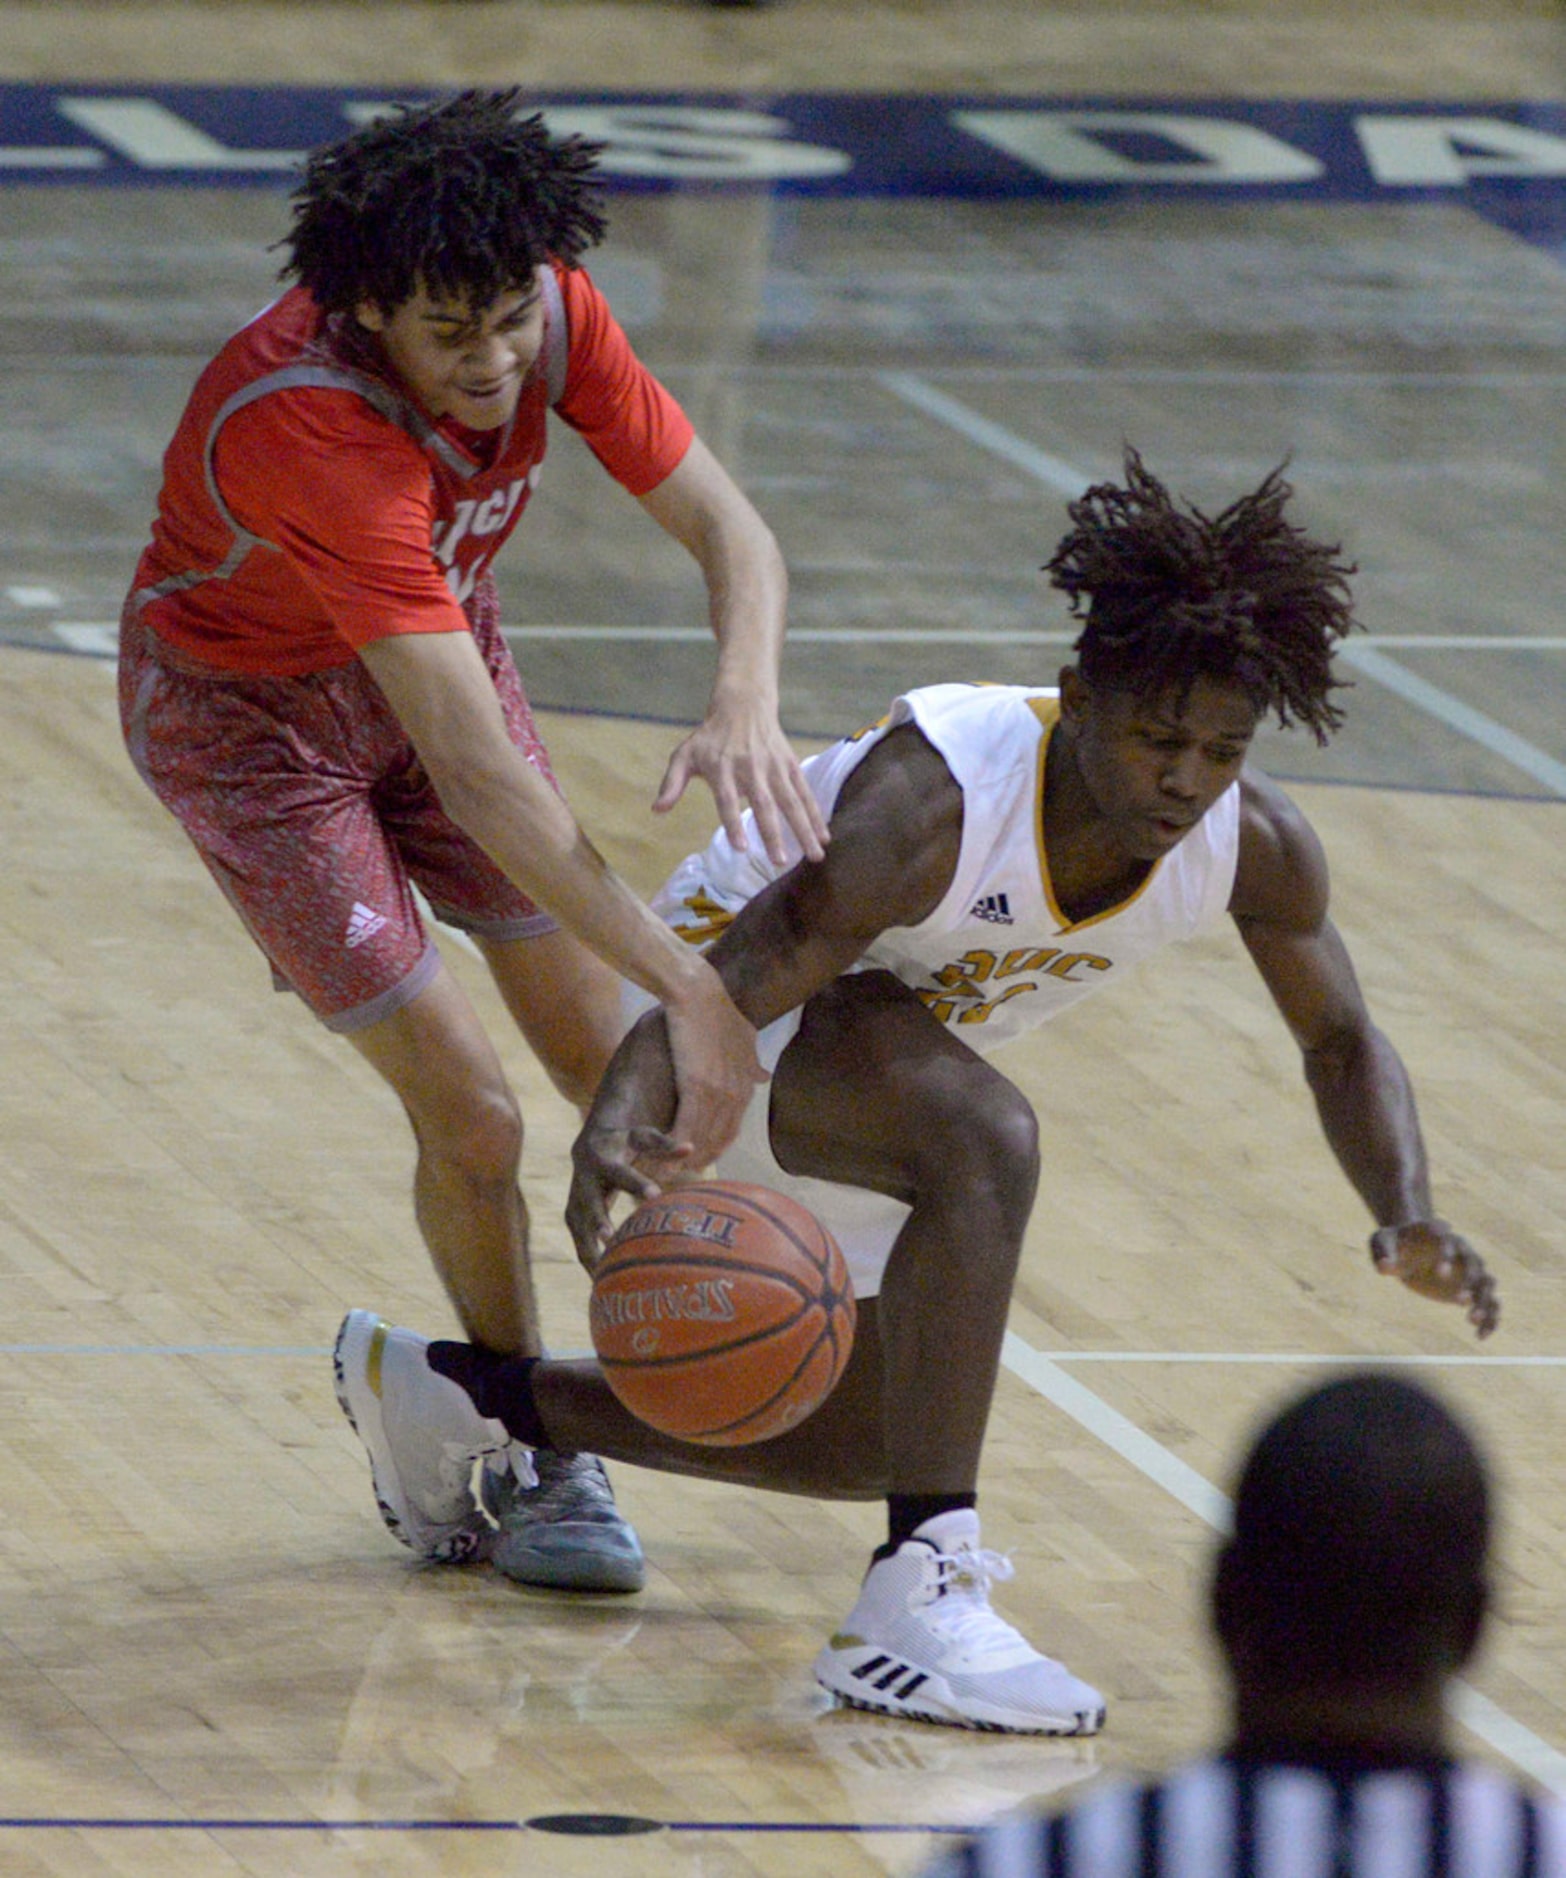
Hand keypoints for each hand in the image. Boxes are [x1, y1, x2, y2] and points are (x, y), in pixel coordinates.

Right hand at [566, 1123, 689, 1273]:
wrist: (588, 1148)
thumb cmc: (624, 1143)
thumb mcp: (643, 1137)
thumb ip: (664, 1145)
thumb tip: (690, 1147)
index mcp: (604, 1161)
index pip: (622, 1173)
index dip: (637, 1184)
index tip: (655, 1195)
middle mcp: (584, 1183)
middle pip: (590, 1204)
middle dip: (598, 1220)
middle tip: (610, 1238)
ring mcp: (575, 1203)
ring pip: (580, 1231)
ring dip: (590, 1252)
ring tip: (606, 1278)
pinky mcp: (573, 1220)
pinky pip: (580, 1245)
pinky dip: (590, 1264)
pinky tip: (603, 1287)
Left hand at [653, 695, 828, 866]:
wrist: (743, 705)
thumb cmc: (710, 737)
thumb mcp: (684, 754)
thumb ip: (672, 782)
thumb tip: (657, 811)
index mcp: (722, 768)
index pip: (727, 799)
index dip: (733, 823)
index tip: (741, 848)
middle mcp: (751, 768)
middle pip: (764, 804)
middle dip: (774, 834)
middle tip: (780, 862)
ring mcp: (774, 767)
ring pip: (792, 801)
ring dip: (803, 829)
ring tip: (814, 856)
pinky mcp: (791, 765)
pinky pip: (805, 792)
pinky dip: (816, 814)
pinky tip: (824, 836)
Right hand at [661, 962, 766, 1167]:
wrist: (698, 992)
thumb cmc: (716, 1009)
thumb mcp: (744, 1035)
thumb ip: (752, 1061)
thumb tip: (764, 1074)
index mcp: (744, 1085)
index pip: (731, 1130)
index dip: (713, 1149)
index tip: (696, 1161)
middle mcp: (736, 1094)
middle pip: (717, 1140)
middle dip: (697, 1161)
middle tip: (676, 1176)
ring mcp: (719, 1092)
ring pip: (701, 1139)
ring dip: (682, 1160)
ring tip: (661, 1174)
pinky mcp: (697, 1086)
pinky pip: (687, 1127)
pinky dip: (674, 1147)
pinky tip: (659, 1159)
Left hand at [1370, 1220, 1498, 1338]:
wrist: (1411, 1248)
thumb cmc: (1396, 1243)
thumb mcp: (1382, 1242)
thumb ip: (1382, 1252)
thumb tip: (1383, 1266)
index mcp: (1439, 1234)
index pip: (1449, 1241)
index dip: (1448, 1256)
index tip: (1441, 1273)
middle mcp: (1461, 1250)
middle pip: (1475, 1263)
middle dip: (1471, 1281)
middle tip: (1460, 1299)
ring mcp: (1470, 1270)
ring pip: (1487, 1285)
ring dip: (1484, 1301)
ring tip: (1472, 1320)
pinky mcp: (1472, 1289)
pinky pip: (1489, 1304)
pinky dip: (1489, 1319)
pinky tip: (1480, 1336)